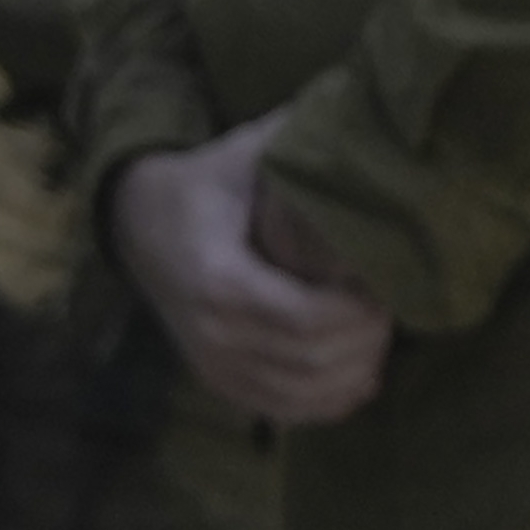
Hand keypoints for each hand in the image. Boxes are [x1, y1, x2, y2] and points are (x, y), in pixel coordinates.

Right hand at [105, 115, 391, 429]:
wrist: (139, 223)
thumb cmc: (206, 185)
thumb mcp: (245, 153)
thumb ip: (301, 140)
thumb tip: (368, 119)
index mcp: (217, 278)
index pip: (305, 320)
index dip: (357, 314)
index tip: (384, 286)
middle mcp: (210, 332)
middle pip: (312, 362)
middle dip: (365, 341)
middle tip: (390, 308)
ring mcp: (211, 364)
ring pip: (303, 396)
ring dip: (353, 373)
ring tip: (374, 336)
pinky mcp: (218, 382)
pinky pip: (284, 411)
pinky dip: (328, 402)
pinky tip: (357, 375)